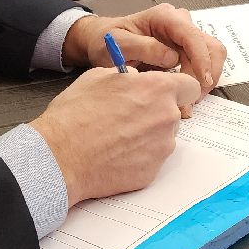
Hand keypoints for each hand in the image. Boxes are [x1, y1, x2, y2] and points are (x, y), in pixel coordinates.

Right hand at [30, 67, 201, 204]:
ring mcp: (162, 148)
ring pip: (164, 137)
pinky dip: (139, 157)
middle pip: (175, 113)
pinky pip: (152, 159)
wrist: (59, 157)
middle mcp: (167, 118)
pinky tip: (115, 154)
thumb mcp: (99, 76)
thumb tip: (136, 78)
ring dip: (148, 136)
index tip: (165, 92)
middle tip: (130, 117)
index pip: (189, 85)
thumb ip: (127, 75)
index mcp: (158, 89)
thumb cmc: (75, 116)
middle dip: (157, 113)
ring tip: (117, 137)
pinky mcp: (152, 172)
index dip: (177, 88)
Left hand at [63, 3, 225, 95]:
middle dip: (207, 72)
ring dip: (204, 79)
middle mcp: (179, 23)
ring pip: (210, 56)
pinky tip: (185, 93)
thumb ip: (143, 48)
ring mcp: (183, 36)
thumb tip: (172, 58)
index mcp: (164, 17)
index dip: (201, 59)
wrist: (100, 40)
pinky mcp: (184, 49)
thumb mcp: (117, 44)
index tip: (201, 83)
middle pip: (209, 46)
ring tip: (188, 98)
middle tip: (193, 97)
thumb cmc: (106, 39)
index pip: (192, 36)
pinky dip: (198, 81)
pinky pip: (201, 64)